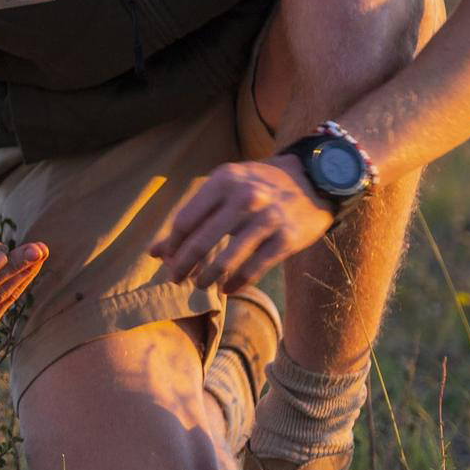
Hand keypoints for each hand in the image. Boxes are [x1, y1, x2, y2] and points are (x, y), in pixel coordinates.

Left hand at [149, 158, 333, 290]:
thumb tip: (154, 253)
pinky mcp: (287, 239)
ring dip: (207, 278)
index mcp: (224, 180)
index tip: (167, 260)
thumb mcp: (225, 189)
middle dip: (183, 266)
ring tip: (200, 285)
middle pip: (201, 241)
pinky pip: (254, 269)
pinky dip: (235, 283)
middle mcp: (245, 197)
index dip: (173, 245)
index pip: (185, 220)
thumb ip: (192, 217)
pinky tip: (227, 289)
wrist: (316, 179)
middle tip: (176, 279)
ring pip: (226, 259)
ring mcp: (268, 218)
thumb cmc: (259, 186)